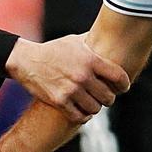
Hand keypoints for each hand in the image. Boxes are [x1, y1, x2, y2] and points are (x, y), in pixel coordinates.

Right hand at [6, 35, 130, 122]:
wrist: (26, 61)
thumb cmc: (54, 50)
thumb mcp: (75, 42)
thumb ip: (93, 43)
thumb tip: (111, 35)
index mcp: (90, 60)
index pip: (119, 77)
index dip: (124, 85)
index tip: (122, 87)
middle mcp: (82, 76)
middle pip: (109, 97)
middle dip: (107, 98)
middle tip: (102, 96)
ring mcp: (71, 90)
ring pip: (95, 109)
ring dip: (94, 107)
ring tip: (90, 102)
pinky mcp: (59, 101)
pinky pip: (80, 117)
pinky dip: (83, 116)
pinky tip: (81, 110)